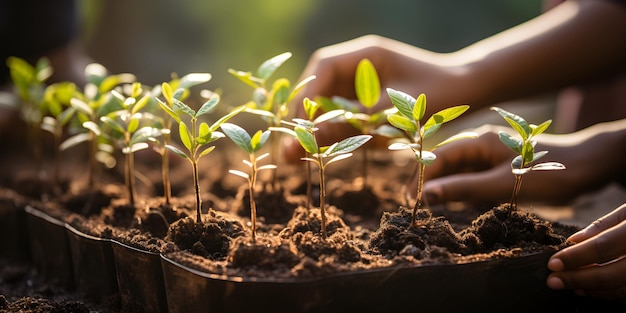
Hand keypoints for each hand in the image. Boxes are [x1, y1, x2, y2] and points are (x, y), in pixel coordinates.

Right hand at [282, 35, 471, 162]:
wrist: (467, 92)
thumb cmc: (437, 95)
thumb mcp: (392, 114)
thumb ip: (351, 124)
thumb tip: (310, 140)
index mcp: (365, 54)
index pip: (322, 69)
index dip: (306, 98)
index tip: (297, 128)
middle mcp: (358, 64)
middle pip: (318, 87)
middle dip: (304, 118)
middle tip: (289, 149)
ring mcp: (361, 80)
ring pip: (326, 103)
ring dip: (314, 128)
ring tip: (295, 158)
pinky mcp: (366, 98)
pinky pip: (341, 114)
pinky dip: (332, 132)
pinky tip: (320, 152)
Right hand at [421, 119, 625, 205]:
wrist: (588, 168)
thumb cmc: (546, 173)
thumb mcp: (502, 184)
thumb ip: (463, 188)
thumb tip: (427, 195)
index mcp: (479, 139)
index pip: (438, 156)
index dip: (422, 177)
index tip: (411, 200)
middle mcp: (481, 143)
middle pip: (444, 162)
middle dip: (428, 182)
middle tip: (415, 206)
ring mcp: (490, 154)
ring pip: (457, 170)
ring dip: (443, 187)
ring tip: (429, 207)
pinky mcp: (498, 166)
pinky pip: (472, 177)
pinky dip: (461, 190)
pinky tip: (454, 204)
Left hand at [546, 203, 625, 300]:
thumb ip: (603, 226)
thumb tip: (574, 242)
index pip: (603, 246)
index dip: (576, 257)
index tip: (552, 264)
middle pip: (612, 273)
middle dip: (579, 279)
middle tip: (553, 281)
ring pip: (623, 289)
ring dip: (593, 290)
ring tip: (571, 285)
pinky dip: (610, 294)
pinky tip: (592, 290)